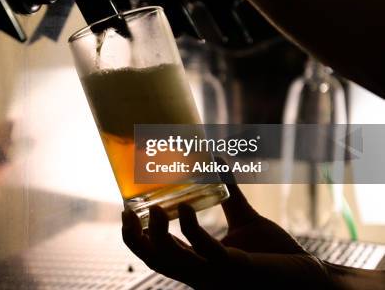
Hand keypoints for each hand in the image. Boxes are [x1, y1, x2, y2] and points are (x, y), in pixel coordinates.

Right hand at [121, 184, 332, 288]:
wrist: (309, 277)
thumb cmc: (276, 254)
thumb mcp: (244, 220)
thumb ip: (228, 193)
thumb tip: (214, 157)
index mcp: (198, 264)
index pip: (156, 256)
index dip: (136, 237)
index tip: (126, 211)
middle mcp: (201, 274)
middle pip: (154, 261)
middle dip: (135, 239)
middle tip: (127, 212)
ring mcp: (217, 274)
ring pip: (172, 260)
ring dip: (157, 235)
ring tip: (154, 207)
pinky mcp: (236, 267)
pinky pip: (206, 251)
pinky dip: (191, 229)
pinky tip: (186, 208)